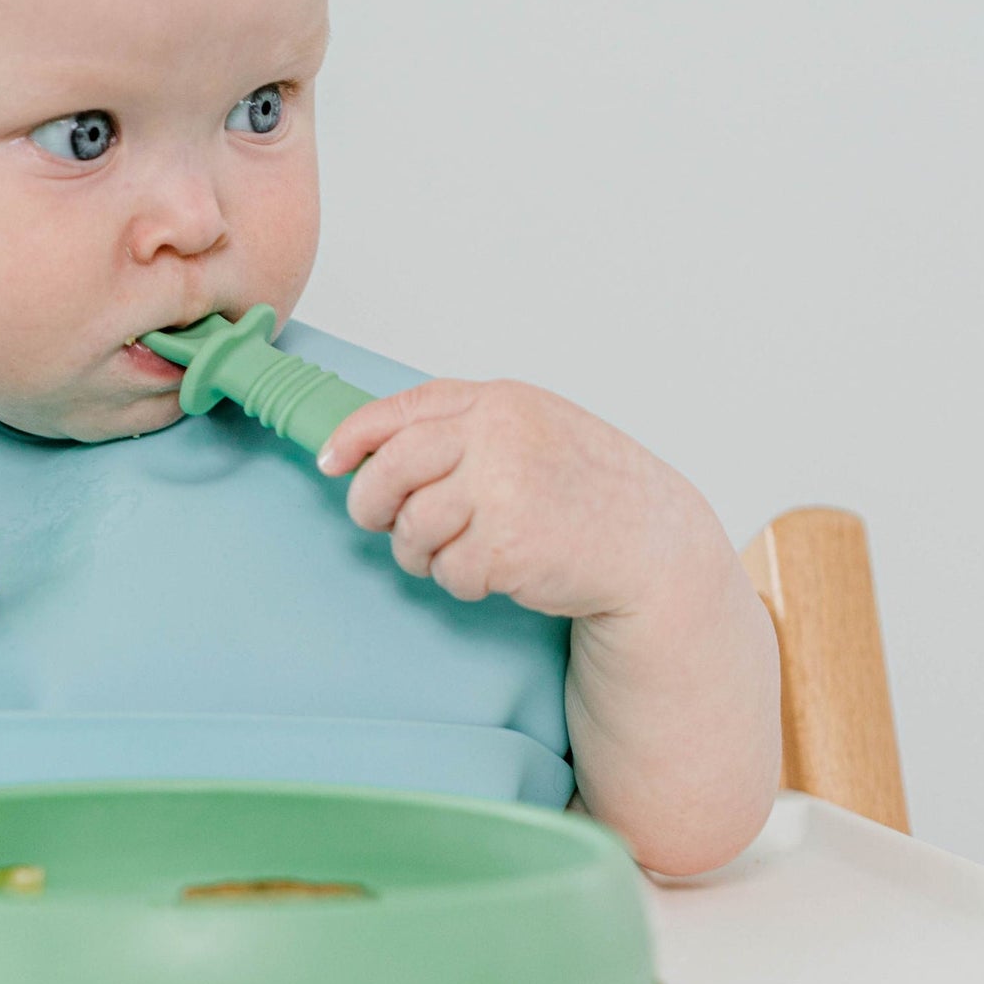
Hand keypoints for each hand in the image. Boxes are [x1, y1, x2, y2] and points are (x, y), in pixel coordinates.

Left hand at [317, 378, 708, 617]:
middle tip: (379, 522)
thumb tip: (372, 446)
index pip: (402, 411)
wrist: (653, 545)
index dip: (354, 437)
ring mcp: (503, 490)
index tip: (331, 461)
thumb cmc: (588, 488)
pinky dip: (461, 581)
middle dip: (371, 504)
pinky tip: (495, 573)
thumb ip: (464, 428)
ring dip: (422, 552)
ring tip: (458, 552)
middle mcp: (499, 437)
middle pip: (390, 470)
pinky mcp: (508, 546)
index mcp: (500, 402)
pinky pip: (448, 571)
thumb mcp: (532, 429)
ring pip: (412, 527)